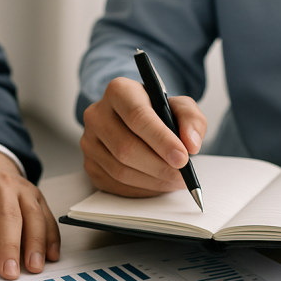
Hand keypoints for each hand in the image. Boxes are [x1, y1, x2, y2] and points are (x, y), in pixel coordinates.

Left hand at [0, 147, 60, 278]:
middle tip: (9, 274)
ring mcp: (23, 189)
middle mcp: (2, 183)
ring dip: (35, 244)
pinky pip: (47, 216)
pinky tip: (51, 256)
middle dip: (9, 247)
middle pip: (8, 216)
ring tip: (33, 268)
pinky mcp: (37, 196)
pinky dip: (51, 237)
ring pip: (33, 216)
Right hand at [80, 77, 206, 195]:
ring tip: (174, 181)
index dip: (161, 140)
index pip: (137, 117)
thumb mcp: (180, 107)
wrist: (134, 121)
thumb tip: (191, 144)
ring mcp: (89, 141)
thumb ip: (191, 120)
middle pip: (126, 148)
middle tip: (182, 176)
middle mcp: (97, 114)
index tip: (183, 158)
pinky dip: (141, 190)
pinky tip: (157, 184)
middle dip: (159, 167)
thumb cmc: (157, 112)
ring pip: (120, 170)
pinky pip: (114, 185)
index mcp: (119, 91)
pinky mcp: (89, 164)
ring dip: (152, 181)